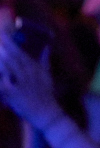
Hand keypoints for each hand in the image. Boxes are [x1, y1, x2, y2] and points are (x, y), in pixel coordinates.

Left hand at [0, 16, 65, 131]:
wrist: (47, 114)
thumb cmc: (46, 95)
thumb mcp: (48, 77)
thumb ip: (45, 61)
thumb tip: (46, 47)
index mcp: (36, 69)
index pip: (22, 53)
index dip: (12, 43)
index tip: (3, 33)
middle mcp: (30, 74)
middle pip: (15, 57)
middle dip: (6, 46)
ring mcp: (22, 83)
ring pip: (9, 67)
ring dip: (2, 57)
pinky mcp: (14, 94)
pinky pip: (3, 82)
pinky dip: (1, 75)